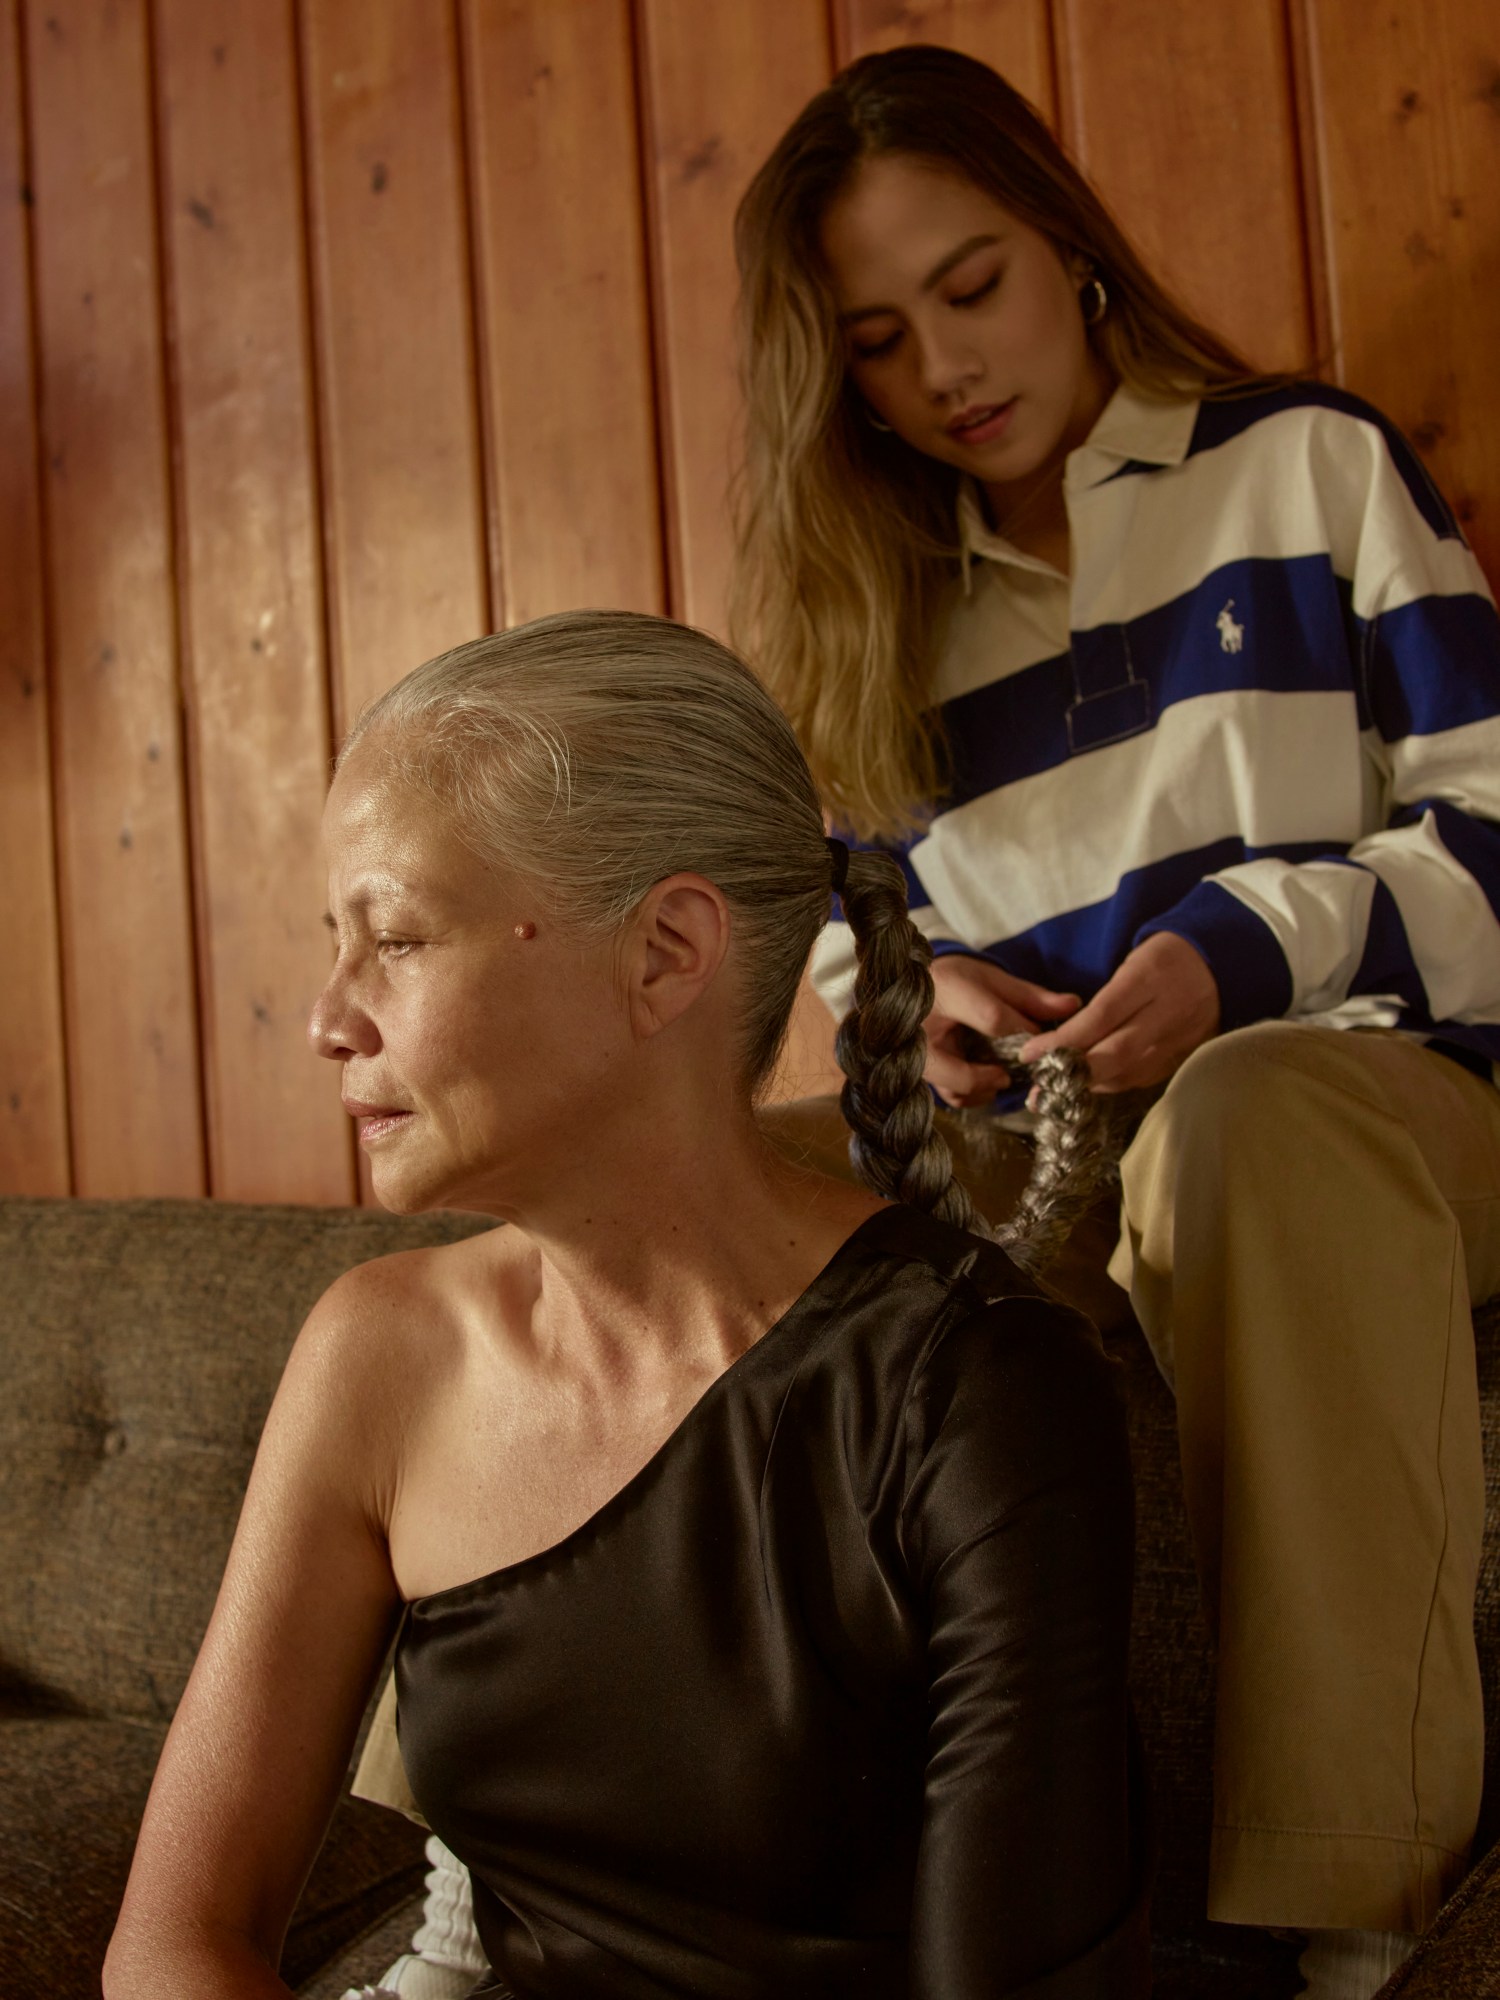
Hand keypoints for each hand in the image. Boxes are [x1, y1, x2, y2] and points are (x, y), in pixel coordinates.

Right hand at [924, 955, 1079, 1107]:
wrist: (911, 987)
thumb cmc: (959, 980)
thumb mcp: (993, 979)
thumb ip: (1030, 996)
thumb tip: (1074, 1004)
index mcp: (946, 988)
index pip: (992, 1018)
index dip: (1023, 1033)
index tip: (1038, 1039)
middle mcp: (920, 1025)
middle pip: (958, 1069)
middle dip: (990, 1077)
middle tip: (1006, 1074)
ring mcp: (912, 1053)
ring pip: (951, 1089)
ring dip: (982, 1089)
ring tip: (997, 1076)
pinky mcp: (916, 1071)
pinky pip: (947, 1096)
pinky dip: (969, 1095)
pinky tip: (981, 1081)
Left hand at [1018, 931, 1219, 1092]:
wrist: (1223, 963)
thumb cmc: (1166, 958)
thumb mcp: (1134, 961)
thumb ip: (1104, 999)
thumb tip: (1062, 1037)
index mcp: (1149, 978)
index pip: (1101, 1016)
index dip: (1065, 1040)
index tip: (1031, 1054)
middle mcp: (1167, 1012)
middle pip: (1117, 1053)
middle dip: (1073, 1074)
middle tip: (1037, 1090)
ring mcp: (1181, 1039)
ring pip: (1130, 1072)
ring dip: (1090, 1085)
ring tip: (1056, 1092)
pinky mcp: (1187, 1056)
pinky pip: (1145, 1077)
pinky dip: (1114, 1083)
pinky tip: (1092, 1085)